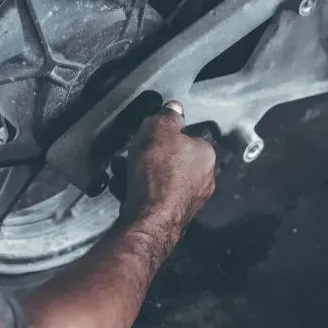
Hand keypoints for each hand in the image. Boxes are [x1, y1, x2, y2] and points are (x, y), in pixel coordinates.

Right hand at [124, 102, 215, 227]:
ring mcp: (188, 200)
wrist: (149, 219)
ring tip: (122, 170)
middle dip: (149, 156)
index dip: (165, 134)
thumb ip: (167, 116)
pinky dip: (137, 192)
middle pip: (171, 159)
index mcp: (206, 155)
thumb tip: (173, 108)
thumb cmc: (159, 175)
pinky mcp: (171, 216)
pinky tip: (123, 188)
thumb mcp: (159, 129)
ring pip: (159, 179)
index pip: (188, 136)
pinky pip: (151, 197)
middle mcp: (203, 179)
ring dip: (139, 173)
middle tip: (133, 153)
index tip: (150, 133)